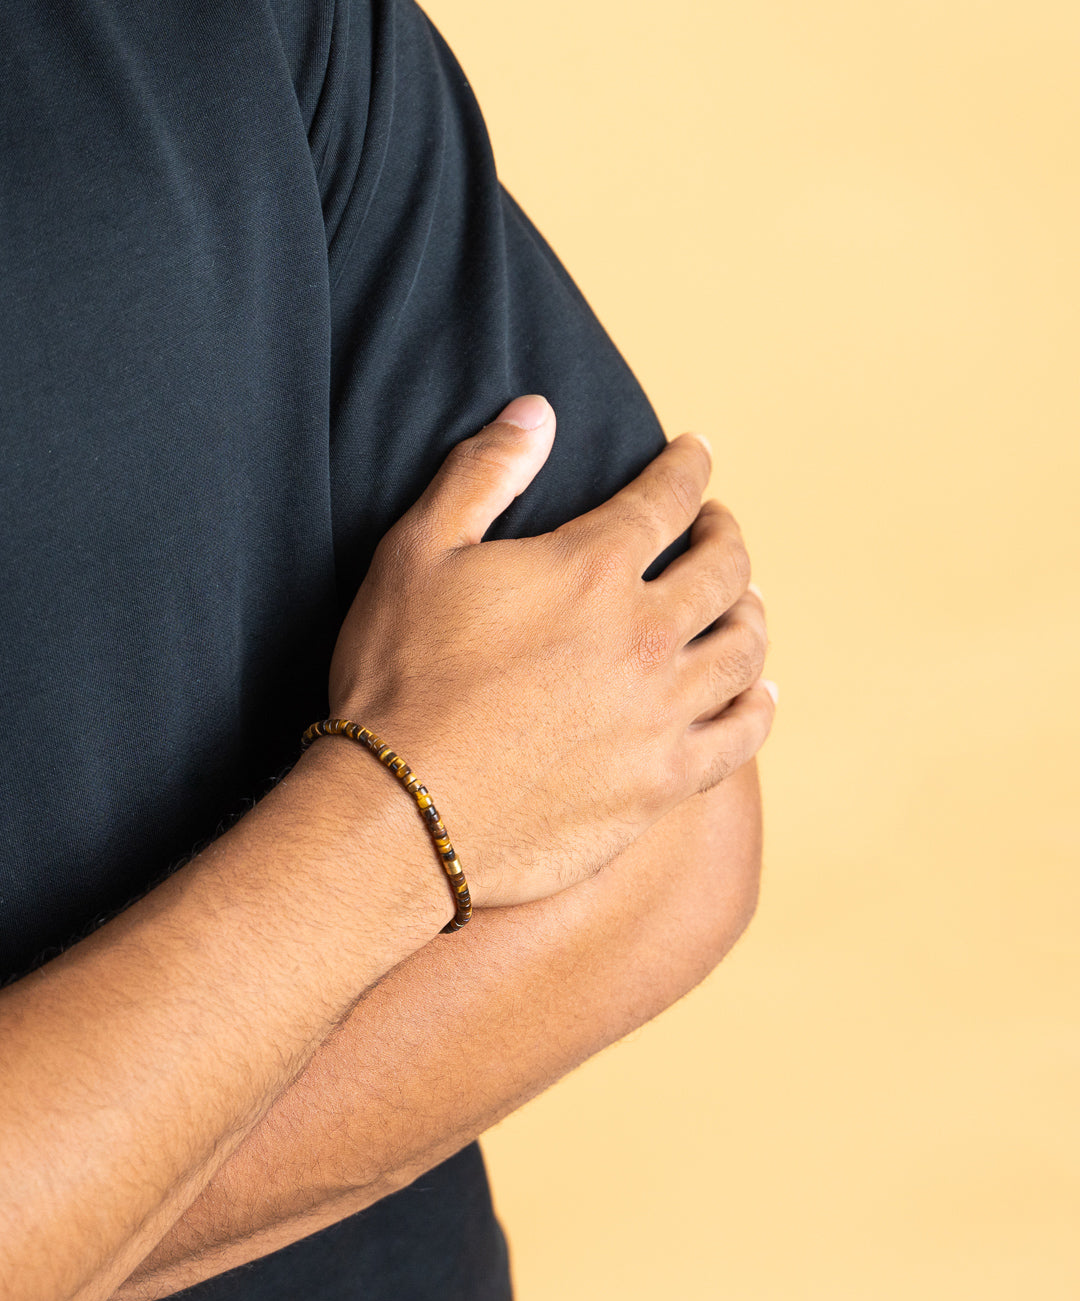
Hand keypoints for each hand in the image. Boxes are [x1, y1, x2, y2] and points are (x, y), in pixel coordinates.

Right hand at [327, 394, 773, 907]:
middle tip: (717, 528)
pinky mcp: (662, 782)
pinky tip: (760, 693)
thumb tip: (537, 410)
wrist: (403, 814)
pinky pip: (742, 737)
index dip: (688, 465)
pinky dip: (759, 706)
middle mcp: (645, 635)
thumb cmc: (399, 678)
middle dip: (725, 533)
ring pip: (744, 648)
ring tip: (742, 602)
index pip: (667, 497)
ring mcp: (662, 713)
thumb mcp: (417, 553)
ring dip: (750, 611)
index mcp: (591, 570)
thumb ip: (483, 474)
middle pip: (723, 568)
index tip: (696, 452)